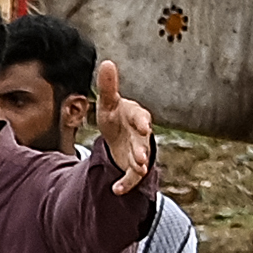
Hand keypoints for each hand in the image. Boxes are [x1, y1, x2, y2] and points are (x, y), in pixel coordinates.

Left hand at [94, 60, 152, 195]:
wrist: (118, 135)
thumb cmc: (115, 115)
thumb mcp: (108, 102)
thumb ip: (108, 86)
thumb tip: (107, 62)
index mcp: (135, 116)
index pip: (140, 117)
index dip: (142, 122)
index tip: (145, 126)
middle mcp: (140, 135)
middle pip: (143, 142)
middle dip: (143, 149)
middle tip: (142, 157)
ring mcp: (138, 151)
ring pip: (141, 159)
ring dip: (139, 165)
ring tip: (139, 169)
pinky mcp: (132, 165)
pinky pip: (131, 177)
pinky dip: (125, 184)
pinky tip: (115, 190)